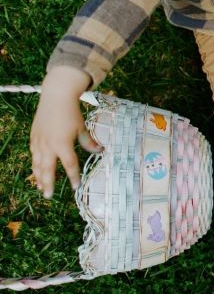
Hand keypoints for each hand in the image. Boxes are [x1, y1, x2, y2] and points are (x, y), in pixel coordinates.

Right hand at [30, 66, 99, 198]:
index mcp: (63, 144)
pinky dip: (35, 165)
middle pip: (48, 170)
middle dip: (48, 184)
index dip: (73, 177)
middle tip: (49, 196)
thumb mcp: (82, 128)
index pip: (70, 165)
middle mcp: (48, 146)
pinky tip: (36, 171)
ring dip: (39, 177)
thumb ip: (89, 142)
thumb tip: (100, 151)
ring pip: (37, 165)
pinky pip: (33, 156)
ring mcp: (39, 142)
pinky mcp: (34, 138)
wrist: (56, 97)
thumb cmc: (71, 113)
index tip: (76, 186)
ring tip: (41, 188)